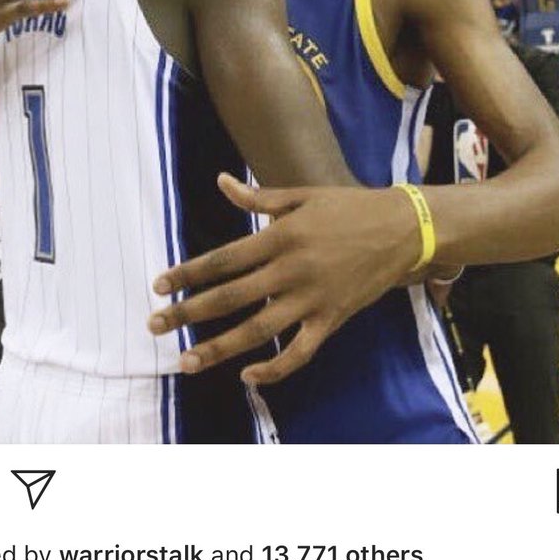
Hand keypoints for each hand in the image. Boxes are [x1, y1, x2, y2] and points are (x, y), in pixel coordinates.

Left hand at [148, 173, 420, 385]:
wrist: (405, 230)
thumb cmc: (350, 208)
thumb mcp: (302, 196)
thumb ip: (258, 197)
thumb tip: (220, 182)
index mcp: (279, 236)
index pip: (222, 260)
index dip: (187, 274)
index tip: (158, 286)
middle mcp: (290, 270)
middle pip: (229, 297)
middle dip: (187, 313)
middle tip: (154, 325)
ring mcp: (311, 299)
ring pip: (257, 331)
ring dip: (218, 349)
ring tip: (185, 362)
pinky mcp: (331, 320)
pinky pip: (299, 352)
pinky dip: (273, 369)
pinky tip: (247, 377)